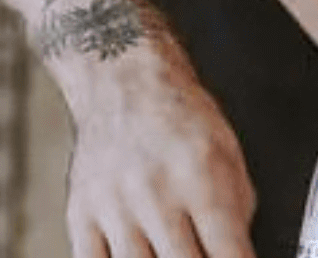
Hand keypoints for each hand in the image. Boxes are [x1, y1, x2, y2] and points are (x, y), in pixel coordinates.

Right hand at [64, 49, 255, 257]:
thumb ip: (236, 221)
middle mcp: (153, 193)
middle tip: (200, 254)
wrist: (119, 77)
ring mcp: (112, 204)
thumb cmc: (178, 116)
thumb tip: (233, 255)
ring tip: (168, 253)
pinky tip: (134, 256)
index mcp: (200, 179)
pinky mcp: (81, 210)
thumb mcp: (230, 160)